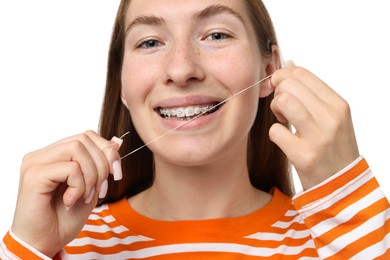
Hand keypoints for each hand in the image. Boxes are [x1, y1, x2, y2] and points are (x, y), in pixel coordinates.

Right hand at [11, 130, 121, 256]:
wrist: (45, 243)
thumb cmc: (64, 218)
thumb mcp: (91, 187)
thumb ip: (101, 165)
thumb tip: (117, 142)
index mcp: (55, 155)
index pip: (87, 136)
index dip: (107, 150)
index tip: (115, 173)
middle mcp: (43, 154)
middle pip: (84, 139)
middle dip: (103, 163)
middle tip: (101, 189)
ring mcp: (36, 162)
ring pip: (77, 148)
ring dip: (91, 175)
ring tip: (86, 196)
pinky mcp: (33, 175)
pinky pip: (70, 168)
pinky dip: (79, 186)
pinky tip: (70, 201)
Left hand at [269, 65, 359, 189]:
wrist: (343, 185)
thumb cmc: (333, 147)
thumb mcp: (332, 117)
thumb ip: (311, 92)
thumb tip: (289, 64)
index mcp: (338, 104)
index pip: (301, 73)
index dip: (282, 77)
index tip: (279, 89)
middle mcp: (331, 118)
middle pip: (288, 85)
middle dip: (277, 94)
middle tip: (283, 110)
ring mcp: (319, 137)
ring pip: (282, 101)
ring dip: (275, 111)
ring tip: (284, 121)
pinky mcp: (304, 156)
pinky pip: (275, 131)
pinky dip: (275, 134)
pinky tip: (285, 140)